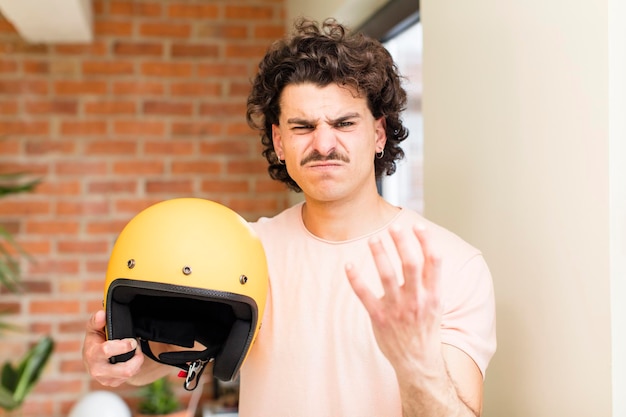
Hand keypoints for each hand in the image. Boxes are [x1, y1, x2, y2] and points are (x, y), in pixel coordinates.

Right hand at [82, 310, 144, 386]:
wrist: (92, 359)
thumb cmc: (94, 341)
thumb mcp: (93, 328)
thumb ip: (96, 320)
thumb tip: (102, 314)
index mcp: (92, 354)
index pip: (108, 351)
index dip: (124, 345)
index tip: (132, 341)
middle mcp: (97, 370)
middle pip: (125, 370)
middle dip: (136, 358)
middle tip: (137, 347)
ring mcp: (105, 379)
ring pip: (130, 374)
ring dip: (137, 361)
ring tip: (135, 351)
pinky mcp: (113, 383)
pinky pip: (129, 377)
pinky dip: (134, 367)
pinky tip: (130, 359)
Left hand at [345, 224, 443, 376]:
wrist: (418, 362)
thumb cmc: (425, 329)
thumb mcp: (436, 304)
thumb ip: (430, 281)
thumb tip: (426, 251)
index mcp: (434, 294)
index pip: (434, 262)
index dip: (426, 242)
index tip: (418, 226)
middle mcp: (417, 300)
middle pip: (410, 264)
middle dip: (402, 243)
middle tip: (394, 226)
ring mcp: (397, 309)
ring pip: (386, 276)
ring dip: (379, 254)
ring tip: (373, 239)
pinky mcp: (379, 318)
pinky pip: (365, 294)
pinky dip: (355, 279)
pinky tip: (349, 265)